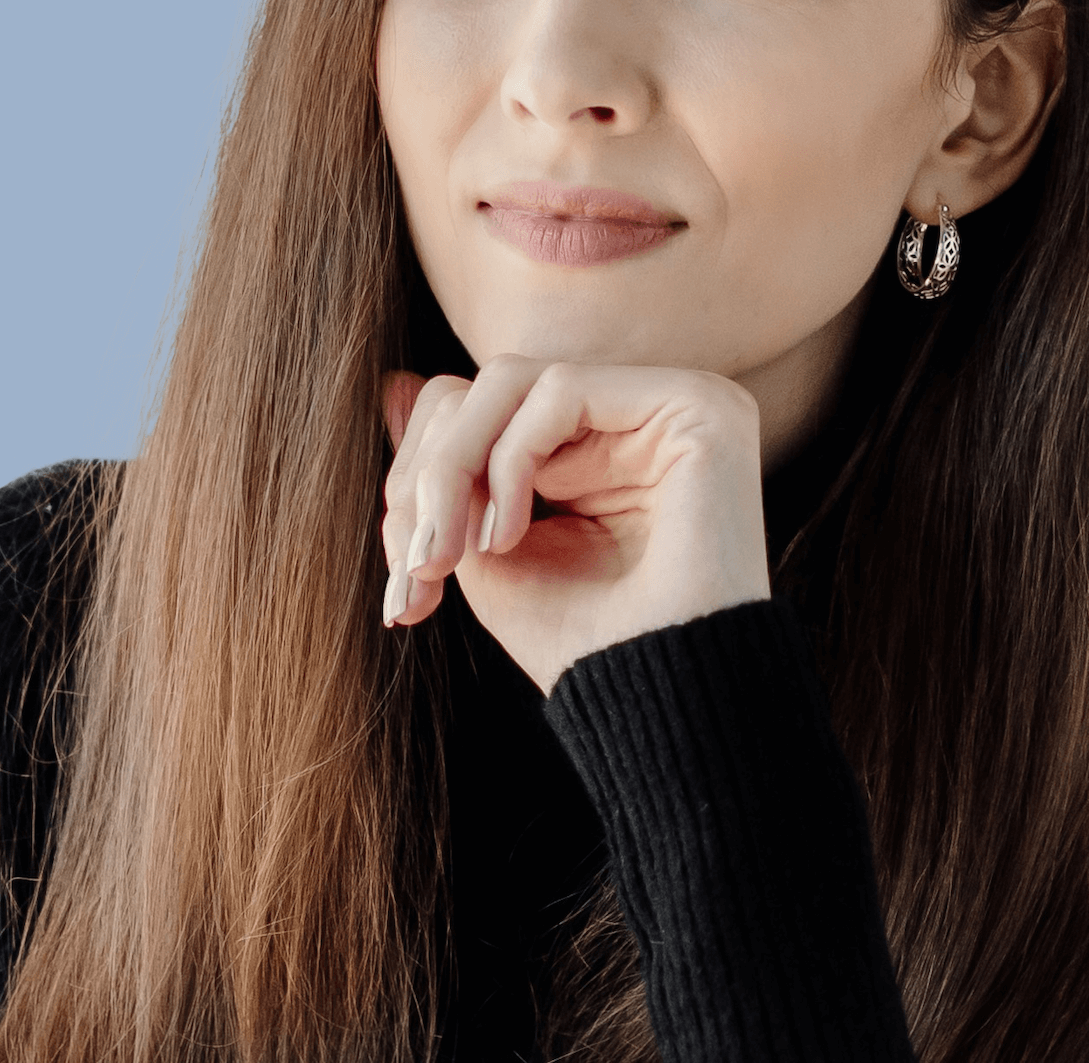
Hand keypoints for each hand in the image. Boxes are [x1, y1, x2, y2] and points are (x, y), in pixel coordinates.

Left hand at [380, 355, 770, 692]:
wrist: (666, 708)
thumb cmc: (585, 640)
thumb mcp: (486, 548)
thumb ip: (448, 469)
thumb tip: (393, 388)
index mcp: (598, 442)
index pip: (480, 408)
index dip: (422, 475)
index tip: (406, 576)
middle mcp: (638, 411)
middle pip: (487, 388)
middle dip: (429, 476)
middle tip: (417, 568)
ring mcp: (670, 402)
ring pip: (511, 379)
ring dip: (455, 468)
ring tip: (454, 555)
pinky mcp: (694, 403)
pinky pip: (558, 390)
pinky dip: (509, 462)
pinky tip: (507, 537)